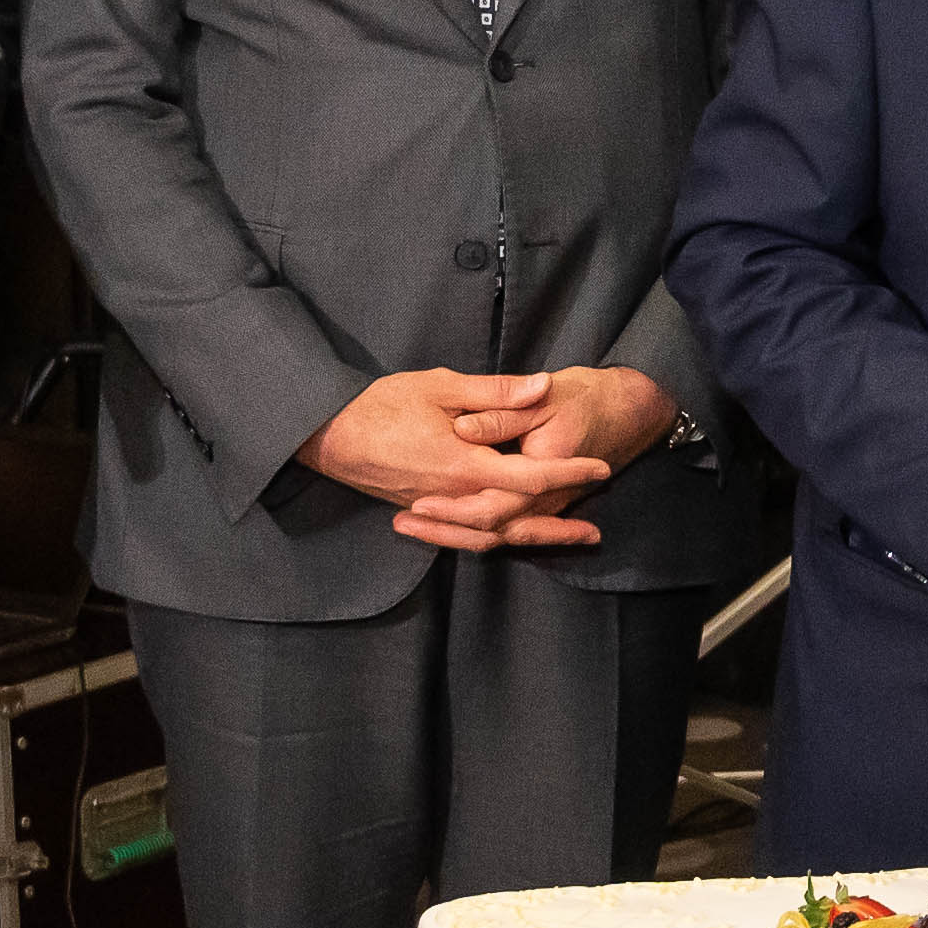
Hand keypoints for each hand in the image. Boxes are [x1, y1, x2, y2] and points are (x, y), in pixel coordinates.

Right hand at [311, 366, 618, 554]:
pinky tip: (509, 534)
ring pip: (492, 536)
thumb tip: (542, 387)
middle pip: (517, 522)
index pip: (530, 478)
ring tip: (563, 540)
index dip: (569, 473)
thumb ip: (495, 392)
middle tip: (595, 532)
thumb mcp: (442, 387)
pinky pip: (466, 535)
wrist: (327, 434)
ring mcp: (436, 509)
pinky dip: (494, 538)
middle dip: (558, 528)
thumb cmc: (381, 405)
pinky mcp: (422, 511)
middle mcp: (453, 497)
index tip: (600, 468)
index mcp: (464, 467)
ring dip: (530, 539)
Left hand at [411, 367, 676, 553]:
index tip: (417, 501)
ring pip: (496, 535)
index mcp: (540, 471)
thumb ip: (502, 408)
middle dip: (442, 529)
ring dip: (453, 535)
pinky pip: (508, 528)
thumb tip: (464, 427)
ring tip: (409, 526)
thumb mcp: (546, 395)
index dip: (452, 508)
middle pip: (488, 529)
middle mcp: (544, 498)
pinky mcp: (543, 505)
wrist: (632, 408)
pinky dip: (475, 531)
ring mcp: (546, 506)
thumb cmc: (587, 396)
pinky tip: (447, 527)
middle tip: (401, 520)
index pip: (492, 506)